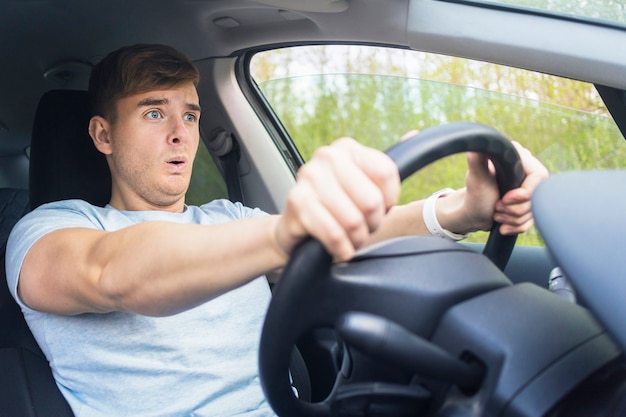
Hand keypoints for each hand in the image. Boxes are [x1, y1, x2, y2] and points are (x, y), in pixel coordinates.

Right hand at [275, 138, 399, 261]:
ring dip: (356, 240)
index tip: (379, 210)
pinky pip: (334, 235)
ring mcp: (309, 178)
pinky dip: (342, 250)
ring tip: (349, 239)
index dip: (389, 201)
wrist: (295, 228)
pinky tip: (339, 249)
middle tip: (361, 229)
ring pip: (353, 221)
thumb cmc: (335, 208)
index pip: (386, 173)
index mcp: (346, 148)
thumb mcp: (361, 185)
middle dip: (371, 225)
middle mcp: (326, 156)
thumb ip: (384, 168)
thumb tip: (414, 133)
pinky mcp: (297, 202)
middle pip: (372, 200)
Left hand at [459, 141, 548, 234]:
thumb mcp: (476, 177)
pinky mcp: (531, 204)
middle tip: (497, 208)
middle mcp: (529, 172)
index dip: (525, 192)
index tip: (505, 199)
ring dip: (514, 219)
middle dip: (515, 209)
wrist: (472, 212)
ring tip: (496, 215)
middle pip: (538, 197)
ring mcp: (532, 190)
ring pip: (536, 211)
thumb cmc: (473, 193)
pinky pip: (533, 220)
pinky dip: (517, 226)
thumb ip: (477, 159)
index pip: (539, 176)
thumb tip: (477, 141)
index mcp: (520, 159)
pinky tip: (503, 226)